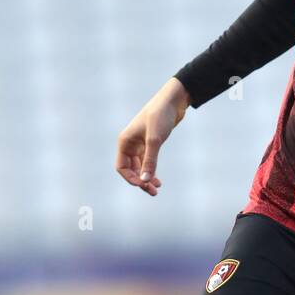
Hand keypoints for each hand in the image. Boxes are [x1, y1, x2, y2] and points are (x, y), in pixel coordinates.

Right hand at [115, 77, 190, 195]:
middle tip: (153, 192)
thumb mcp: (155, 140)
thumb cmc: (160, 116)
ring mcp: (140, 144)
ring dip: (146, 178)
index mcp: (125, 141)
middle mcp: (130, 143)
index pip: (121, 167)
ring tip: (156, 189)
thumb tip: (145, 181)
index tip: (144, 185)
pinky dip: (151, 171)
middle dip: (140, 181)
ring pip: (139, 167)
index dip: (131, 178)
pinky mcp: (150, 143)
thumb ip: (150, 161)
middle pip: (130, 169)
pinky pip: (147, 162)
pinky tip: (158, 180)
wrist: (173, 101)